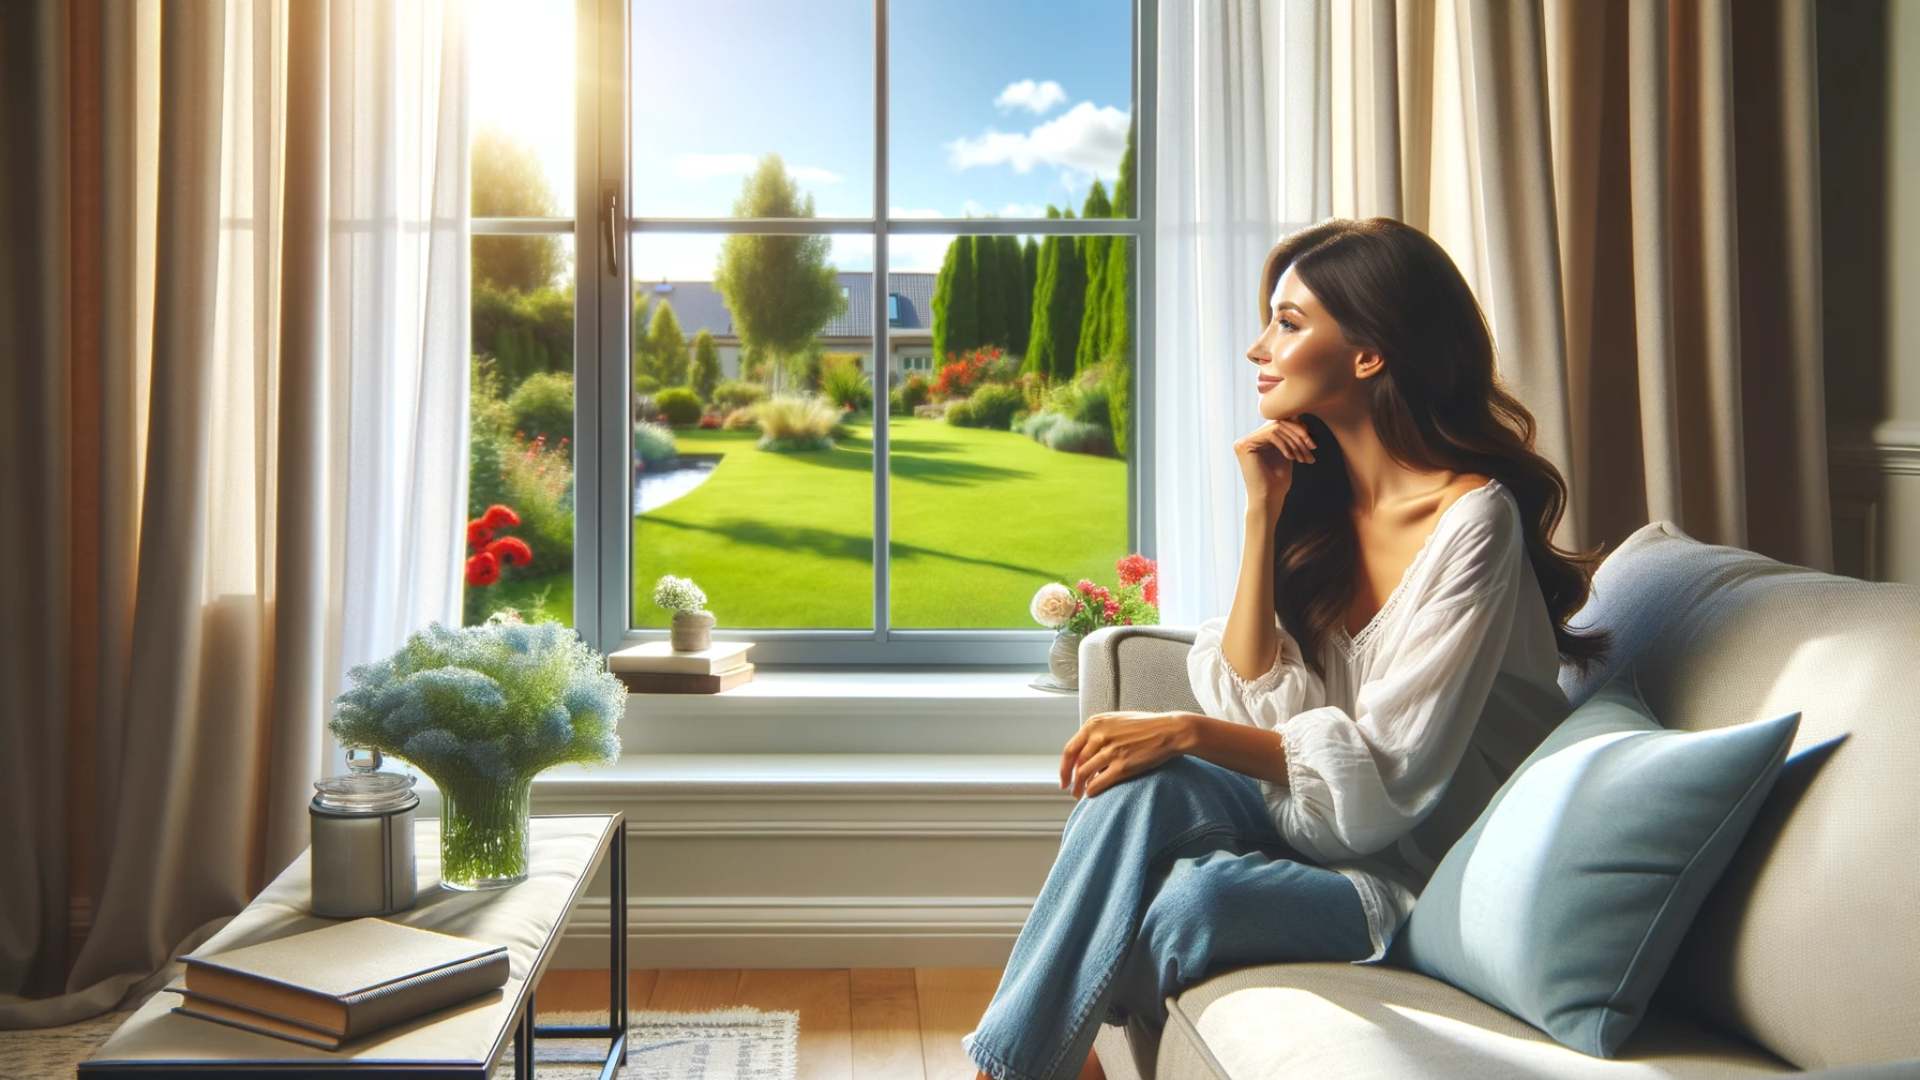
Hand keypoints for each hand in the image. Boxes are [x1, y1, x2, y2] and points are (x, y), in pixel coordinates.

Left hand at [1060, 711, 1192, 797]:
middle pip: (1076, 764)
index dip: (1063, 767)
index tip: (1063, 778)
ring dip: (1080, 788)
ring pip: (1084, 774)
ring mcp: (1110, 751)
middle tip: (1071, 790)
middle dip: (1071, 780)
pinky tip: (1092, 794)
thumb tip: (1084, 753)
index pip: (1070, 749)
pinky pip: (1098, 782)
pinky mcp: (1122, 765)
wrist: (1169, 730)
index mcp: (1095, 723)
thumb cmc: (1145, 726)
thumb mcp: (1115, 720)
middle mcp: (1099, 736)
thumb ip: (1098, 732)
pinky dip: (1092, 791)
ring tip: (1080, 795)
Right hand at [1234, 419, 1315, 517]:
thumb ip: (1291, 435)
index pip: (1282, 423)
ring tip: (1303, 457)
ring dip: (1295, 441)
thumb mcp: (1288, 452)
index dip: (1300, 430)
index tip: (1313, 445)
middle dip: (1300, 435)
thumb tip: (1301, 416)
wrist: (1269, 498)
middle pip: (1280, 423)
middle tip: (1312, 448)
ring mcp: (1244, 441)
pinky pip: (1272, 434)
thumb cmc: (1279, 480)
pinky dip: (1285, 444)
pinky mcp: (1244, 445)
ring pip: (1277, 427)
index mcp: (1259, 439)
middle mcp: (1250, 438)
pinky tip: (1291, 457)